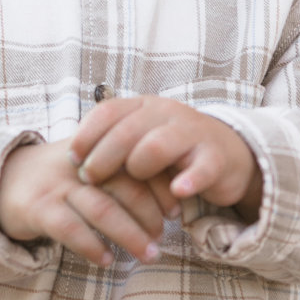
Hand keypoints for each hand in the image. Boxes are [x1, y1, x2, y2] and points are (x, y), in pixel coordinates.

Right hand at [0, 138, 177, 267]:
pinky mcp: (37, 208)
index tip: (175, 211)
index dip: (160, 187)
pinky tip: (106, 260)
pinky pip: (69, 228)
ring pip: (101, 209)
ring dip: (129, 235)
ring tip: (147, 255)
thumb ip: (120, 173)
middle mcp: (79, 165)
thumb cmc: (59, 180)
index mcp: (96, 150)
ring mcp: (57, 185)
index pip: (136, 164)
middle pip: (124, 186)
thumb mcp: (88, 165)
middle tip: (163, 239)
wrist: (2, 180)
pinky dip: (91, 245)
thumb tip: (169, 199)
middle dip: (149, 215)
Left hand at [69, 97, 262, 221]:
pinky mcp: (215, 158)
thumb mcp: (141, 138)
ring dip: (139, 167)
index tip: (72, 158)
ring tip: (134, 185)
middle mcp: (167, 114)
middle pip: (127, 130)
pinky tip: (177, 192)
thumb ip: (113, 142)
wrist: (228, 153)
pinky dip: (189, 180)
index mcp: (144, 106)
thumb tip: (74, 160)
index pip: (108, 111)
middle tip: (90, 179)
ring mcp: (192, 134)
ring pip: (157, 146)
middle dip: (103, 157)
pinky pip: (201, 168)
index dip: (86, 135)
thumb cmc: (172, 150)